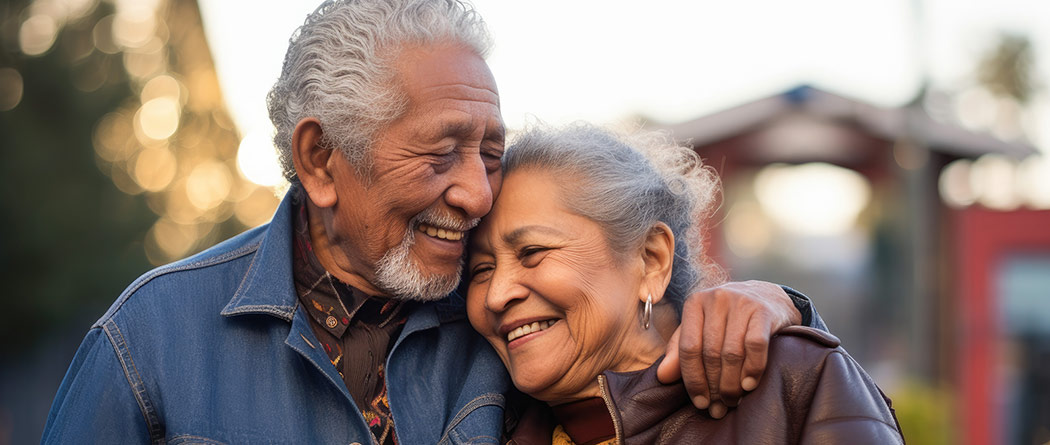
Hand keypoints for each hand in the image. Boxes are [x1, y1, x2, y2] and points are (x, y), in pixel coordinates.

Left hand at [656, 280, 801, 417]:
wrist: (767, 296)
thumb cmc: (727, 319)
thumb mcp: (701, 329)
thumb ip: (680, 351)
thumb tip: (662, 377)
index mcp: (695, 303)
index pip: (688, 348)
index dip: (693, 379)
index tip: (700, 402)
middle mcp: (716, 299)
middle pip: (710, 353)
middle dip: (714, 386)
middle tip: (718, 408)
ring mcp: (741, 303)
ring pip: (732, 352)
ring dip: (732, 383)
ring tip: (732, 401)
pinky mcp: (764, 311)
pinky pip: (755, 346)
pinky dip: (752, 369)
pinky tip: (748, 385)